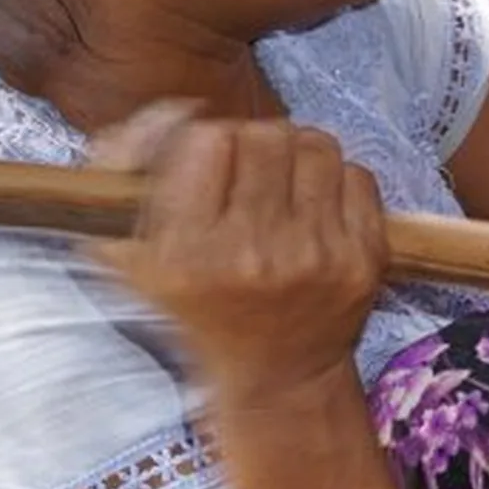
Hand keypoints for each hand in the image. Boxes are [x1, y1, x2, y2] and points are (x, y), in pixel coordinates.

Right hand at [95, 109, 388, 400]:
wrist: (275, 379)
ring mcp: (317, 257)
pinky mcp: (365, 259)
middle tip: (249, 170)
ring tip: (283, 185)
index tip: (207, 161)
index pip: (209, 140)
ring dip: (297, 155)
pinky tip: (316, 210)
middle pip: (266, 135)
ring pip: (317, 145)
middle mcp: (254, 254)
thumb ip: (123, 177)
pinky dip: (336, 182)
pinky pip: (359, 175)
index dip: (206, 140)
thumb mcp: (129, 258)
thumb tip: (173, 110)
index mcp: (188, 253)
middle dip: (253, 143)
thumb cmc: (196, 312)